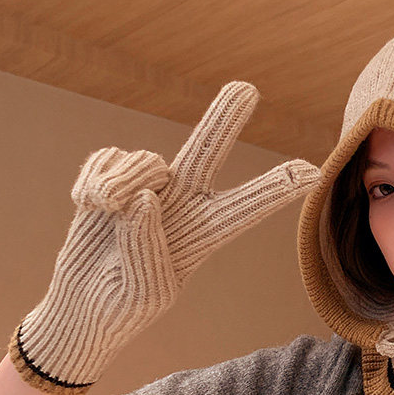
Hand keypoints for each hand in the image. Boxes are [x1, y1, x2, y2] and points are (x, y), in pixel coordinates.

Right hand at [72, 81, 321, 286]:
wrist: (82, 303)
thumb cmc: (123, 306)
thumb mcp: (145, 290)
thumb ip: (146, 246)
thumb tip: (144, 197)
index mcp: (206, 233)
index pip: (248, 207)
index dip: (277, 189)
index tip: (312, 171)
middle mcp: (184, 201)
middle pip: (208, 153)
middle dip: (225, 120)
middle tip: (246, 88)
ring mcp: (149, 184)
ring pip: (146, 161)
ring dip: (120, 184)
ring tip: (103, 211)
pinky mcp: (113, 173)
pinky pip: (107, 160)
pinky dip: (92, 184)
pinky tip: (90, 208)